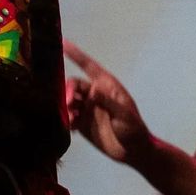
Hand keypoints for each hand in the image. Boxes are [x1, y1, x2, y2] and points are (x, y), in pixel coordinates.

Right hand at [64, 41, 154, 165]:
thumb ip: (107, 102)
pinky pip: (68, 116)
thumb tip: (92, 90)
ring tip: (69, 118)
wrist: (132, 152)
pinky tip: (69, 126)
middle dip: (67, 90)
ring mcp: (87, 108)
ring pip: (68, 100)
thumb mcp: (123, 115)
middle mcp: (94, 94)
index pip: (88, 66)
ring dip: (65, 106)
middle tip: (67, 103)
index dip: (76, 54)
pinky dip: (65, 119)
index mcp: (106, 86)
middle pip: (73, 85)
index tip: (62, 43)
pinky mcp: (82, 123)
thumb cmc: (133, 129)